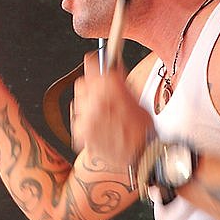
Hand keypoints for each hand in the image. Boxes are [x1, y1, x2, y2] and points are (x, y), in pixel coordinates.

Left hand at [71, 52, 153, 167]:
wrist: (140, 157)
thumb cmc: (142, 130)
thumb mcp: (136, 99)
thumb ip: (119, 82)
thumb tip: (111, 65)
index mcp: (109, 91)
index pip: (92, 64)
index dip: (96, 62)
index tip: (98, 62)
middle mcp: (93, 103)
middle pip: (82, 82)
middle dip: (92, 85)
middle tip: (104, 92)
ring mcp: (84, 121)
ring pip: (78, 100)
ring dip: (88, 102)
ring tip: (104, 113)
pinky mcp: (80, 135)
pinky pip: (77, 118)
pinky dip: (86, 119)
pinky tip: (100, 125)